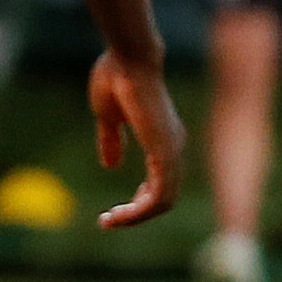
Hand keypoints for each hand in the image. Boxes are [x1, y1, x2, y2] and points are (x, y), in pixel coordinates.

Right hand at [83, 52, 181, 228]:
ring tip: (109, 221)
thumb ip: (112, 140)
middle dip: (136, 215)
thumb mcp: (109, 117)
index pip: (161, 184)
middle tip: (108, 221)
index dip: (139, 202)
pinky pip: (160, 193)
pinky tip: (118, 214)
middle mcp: (173, 149)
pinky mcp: (165, 151)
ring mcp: (172, 151)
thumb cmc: (117, 79)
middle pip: (164, 198)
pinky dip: (140, 209)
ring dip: (135, 217)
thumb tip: (112, 165)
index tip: (114, 212)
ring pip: (163, 201)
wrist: (127, 59)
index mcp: (163, 141)